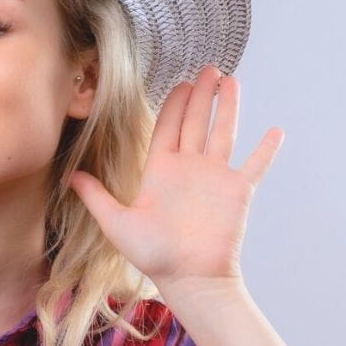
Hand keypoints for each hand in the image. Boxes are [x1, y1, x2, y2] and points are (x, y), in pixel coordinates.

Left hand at [66, 65, 284, 291]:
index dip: (173, 103)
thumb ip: (95, 196)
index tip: (180, 82)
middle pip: (196, 121)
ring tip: (231, 80)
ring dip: (228, 107)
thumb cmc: (153, 255)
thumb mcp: (116, 222)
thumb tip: (69, 175)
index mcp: (162, 170)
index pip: (168, 127)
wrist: (188, 277)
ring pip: (223, 132)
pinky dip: (266, 150)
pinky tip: (277, 131)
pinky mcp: (238, 191)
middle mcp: (189, 168)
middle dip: (201, 94)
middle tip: (208, 68)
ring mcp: (215, 177)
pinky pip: (255, 165)